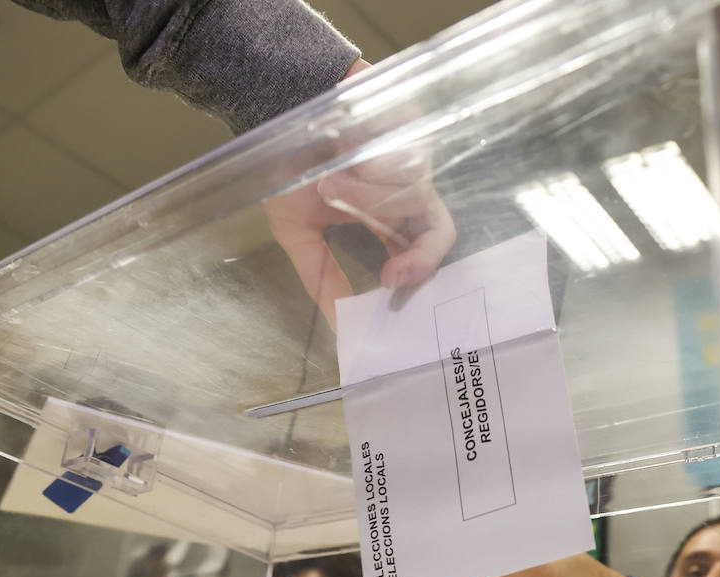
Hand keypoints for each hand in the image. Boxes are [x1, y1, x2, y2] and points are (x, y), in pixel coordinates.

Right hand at [264, 61, 456, 325]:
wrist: (279, 106)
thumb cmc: (289, 169)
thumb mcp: (297, 230)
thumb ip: (321, 276)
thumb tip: (339, 326)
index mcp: (389, 217)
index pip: (422, 249)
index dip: (417, 271)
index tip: (390, 285)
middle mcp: (409, 189)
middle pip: (441, 228)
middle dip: (421, 256)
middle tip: (393, 273)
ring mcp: (414, 156)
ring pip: (412, 195)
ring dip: (365, 197)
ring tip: (327, 180)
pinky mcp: (412, 123)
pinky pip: (403, 156)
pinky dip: (370, 165)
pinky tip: (342, 155)